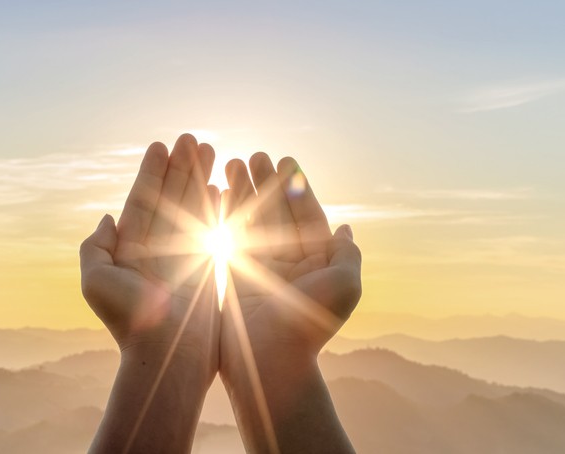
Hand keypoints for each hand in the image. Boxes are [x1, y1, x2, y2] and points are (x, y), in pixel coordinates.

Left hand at [80, 134, 219, 452]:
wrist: (168, 355)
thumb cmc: (130, 322)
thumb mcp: (96, 282)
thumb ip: (95, 247)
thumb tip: (107, 217)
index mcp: (130, 250)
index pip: (142, 201)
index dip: (151, 172)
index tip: (162, 145)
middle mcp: (156, 250)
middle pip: (169, 197)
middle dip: (179, 168)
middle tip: (191, 138)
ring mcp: (182, 257)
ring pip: (192, 208)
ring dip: (199, 178)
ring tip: (210, 150)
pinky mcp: (205, 268)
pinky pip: (210, 229)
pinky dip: (214, 207)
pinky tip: (220, 187)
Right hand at [220, 152, 360, 452]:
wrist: (269, 361)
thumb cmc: (309, 324)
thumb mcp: (344, 285)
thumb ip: (347, 254)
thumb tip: (345, 229)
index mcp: (315, 261)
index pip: (306, 215)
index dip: (295, 187)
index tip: (284, 159)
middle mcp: (288, 262)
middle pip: (276, 212)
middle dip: (265, 183)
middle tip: (254, 156)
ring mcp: (260, 268)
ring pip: (251, 220)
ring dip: (243, 192)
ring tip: (231, 162)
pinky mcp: (234, 275)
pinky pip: (230, 237)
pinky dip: (225, 214)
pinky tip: (218, 191)